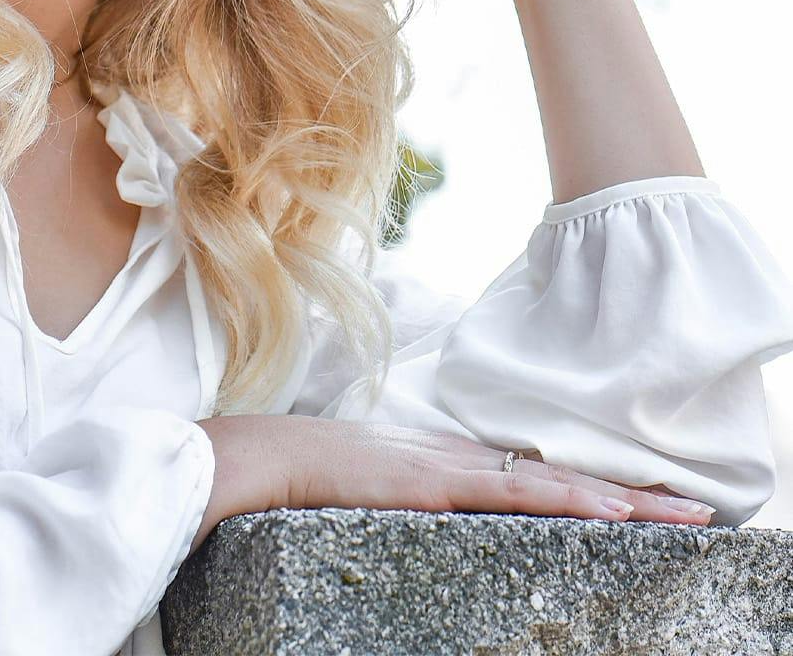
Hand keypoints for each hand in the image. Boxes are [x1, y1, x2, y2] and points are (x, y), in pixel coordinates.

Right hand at [283, 417, 715, 526]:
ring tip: (680, 513)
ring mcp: (455, 468)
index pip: (541, 474)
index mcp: (453, 459)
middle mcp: (464, 456)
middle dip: (634, 495)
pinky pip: (516, 497)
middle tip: (697, 509)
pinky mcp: (439, 485)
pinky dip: (568, 502)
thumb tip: (439, 508)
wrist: (273, 457)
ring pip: (556, 485)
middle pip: (564, 477)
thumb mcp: (375, 483)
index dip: (597, 489)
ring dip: (622, 500)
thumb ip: (414, 491)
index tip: (649, 500)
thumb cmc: (312, 475)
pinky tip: (609, 512)